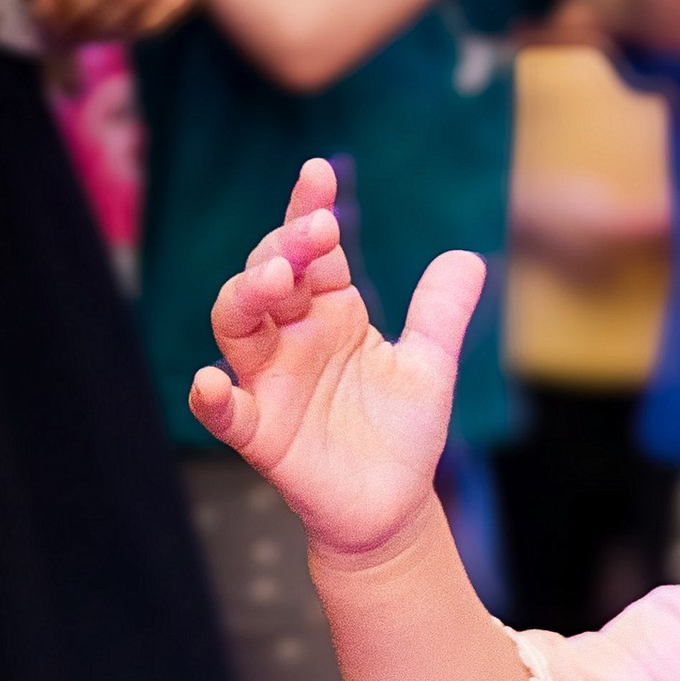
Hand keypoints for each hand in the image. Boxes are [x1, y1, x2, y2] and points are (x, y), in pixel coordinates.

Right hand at [190, 156, 482, 560]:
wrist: (393, 506)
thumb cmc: (400, 432)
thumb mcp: (429, 368)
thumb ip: (441, 314)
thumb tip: (470, 256)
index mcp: (329, 311)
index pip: (311, 250)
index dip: (309, 211)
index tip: (319, 174)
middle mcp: (291, 337)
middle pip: (268, 276)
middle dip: (283, 248)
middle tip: (315, 233)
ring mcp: (270, 381)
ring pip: (236, 327)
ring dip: (246, 297)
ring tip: (272, 280)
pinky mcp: (261, 433)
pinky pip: (225, 412)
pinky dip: (211, 398)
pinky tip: (209, 382)